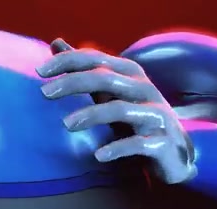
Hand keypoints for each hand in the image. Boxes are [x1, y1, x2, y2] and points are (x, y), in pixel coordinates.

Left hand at [36, 39, 196, 184]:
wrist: (176, 154)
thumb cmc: (137, 120)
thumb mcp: (111, 93)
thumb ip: (86, 71)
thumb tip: (56, 43)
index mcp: (130, 75)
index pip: (96, 60)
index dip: (68, 61)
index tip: (39, 71)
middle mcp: (144, 89)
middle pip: (105, 79)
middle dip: (73, 83)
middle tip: (44, 93)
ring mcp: (155, 115)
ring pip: (121, 109)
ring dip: (91, 115)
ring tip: (66, 125)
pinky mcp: (162, 142)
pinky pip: (138, 143)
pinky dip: (117, 149)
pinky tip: (98, 156)